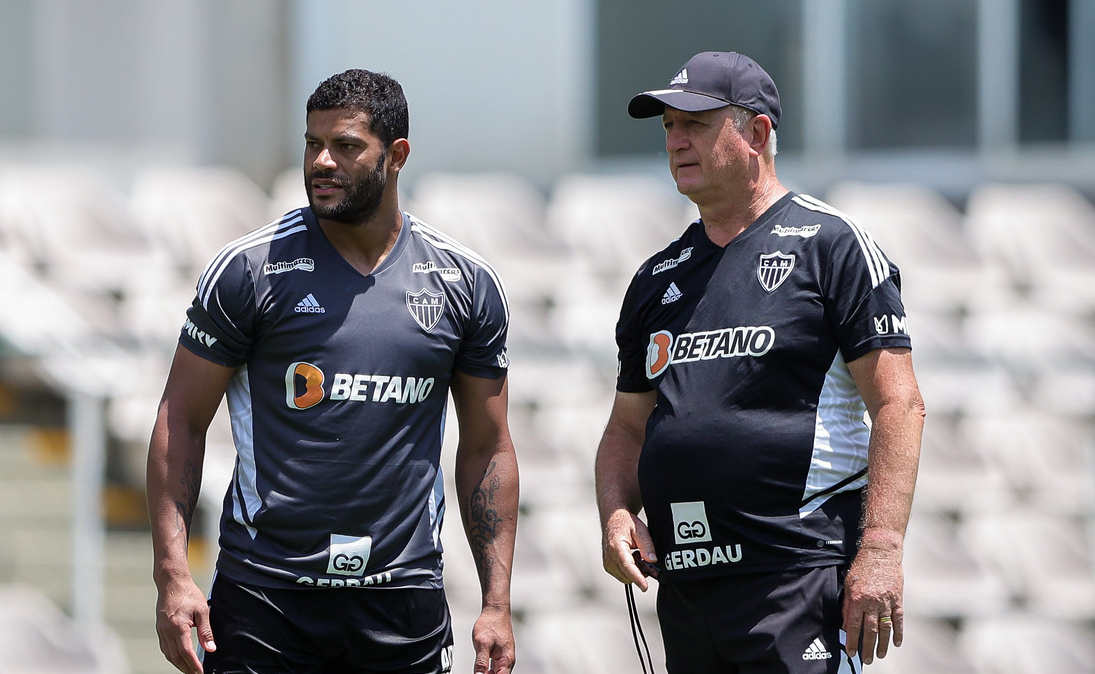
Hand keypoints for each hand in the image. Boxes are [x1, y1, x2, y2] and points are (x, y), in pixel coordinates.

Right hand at [155, 576, 214, 673]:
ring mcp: (161, 630)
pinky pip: (164, 647)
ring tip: (189, 669)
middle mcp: (167, 631)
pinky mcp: (160, 628)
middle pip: (175, 657)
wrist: (172, 582)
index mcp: (178, 627)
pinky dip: (172, 656)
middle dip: (186, 668)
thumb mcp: (202, 610)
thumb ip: (206, 631)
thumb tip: (211, 648)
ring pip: (168, 654)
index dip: (193, 665)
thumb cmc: (188, 594)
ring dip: (178, 664)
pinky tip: (179, 658)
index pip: (186, 652)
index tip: (200, 672)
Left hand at [471, 604, 514, 673]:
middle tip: (478, 671)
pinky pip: (496, 668)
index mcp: (506, 661)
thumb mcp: (482, 644)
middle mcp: (508, 661)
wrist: (496, 611)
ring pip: (497, 673)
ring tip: (478, 671)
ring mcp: (505, 658)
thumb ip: (481, 662)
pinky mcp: (501, 654)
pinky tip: (481, 670)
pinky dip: (488, 671)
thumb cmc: (491, 624)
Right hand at [601, 510, 657, 590]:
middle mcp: (609, 557)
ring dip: (635, 571)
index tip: (644, 587)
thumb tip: (652, 561)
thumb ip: (647, 546)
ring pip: (625, 578)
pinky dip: (629, 570)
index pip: (627, 566)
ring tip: (636, 554)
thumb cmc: (626, 522)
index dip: (637, 578)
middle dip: (640, 572)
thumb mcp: (641, 530)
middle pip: (628, 575)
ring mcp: (607, 563)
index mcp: (616, 547)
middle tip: (644, 556)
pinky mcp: (607, 566)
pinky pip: (622, 576)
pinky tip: (631, 557)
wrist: (612, 519)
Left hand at [842, 546, 903, 663]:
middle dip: (868, 647)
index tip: (851, 652)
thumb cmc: (861, 569)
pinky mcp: (898, 600)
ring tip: (880, 655)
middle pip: (870, 630)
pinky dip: (898, 632)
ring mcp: (887, 602)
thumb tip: (846, 626)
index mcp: (858, 599)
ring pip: (885, 628)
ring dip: (883, 644)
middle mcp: (873, 602)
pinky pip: (898, 620)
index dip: (852, 641)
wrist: (881, 553)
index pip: (854, 625)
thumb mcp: (849, 586)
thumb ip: (847, 607)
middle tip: (866, 660)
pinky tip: (897, 643)